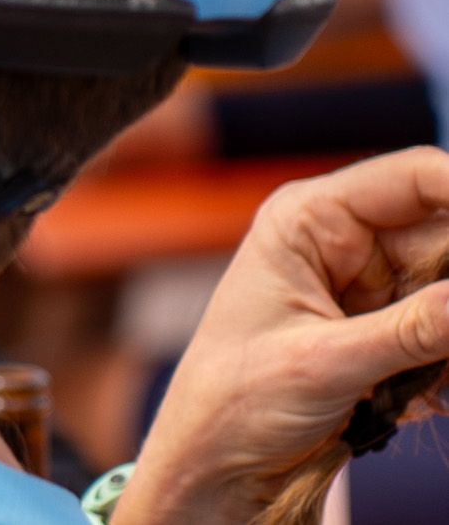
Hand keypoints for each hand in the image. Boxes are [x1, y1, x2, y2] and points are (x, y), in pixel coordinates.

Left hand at [117, 148, 448, 524]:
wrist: (216, 463)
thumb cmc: (234, 401)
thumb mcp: (323, 362)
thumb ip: (412, 330)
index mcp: (307, 220)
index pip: (414, 178)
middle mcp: (343, 242)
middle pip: (447, 234)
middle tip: (446, 333)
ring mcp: (370, 287)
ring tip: (433, 375)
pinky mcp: (388, 330)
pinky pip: (448, 329)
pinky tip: (432, 393)